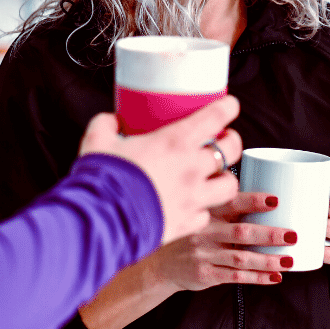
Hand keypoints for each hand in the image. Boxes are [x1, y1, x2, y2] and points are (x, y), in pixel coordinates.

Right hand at [78, 96, 242, 244]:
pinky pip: (205, 216)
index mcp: (174, 142)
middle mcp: (191, 168)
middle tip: (225, 139)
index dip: (228, 107)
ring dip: (225, 179)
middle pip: (231, 150)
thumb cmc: (102, 177)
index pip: (215, 117)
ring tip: (217, 176)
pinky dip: (202, 210)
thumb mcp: (97, 141)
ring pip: (229, 186)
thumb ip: (106, 125)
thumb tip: (111, 120)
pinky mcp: (186, 224)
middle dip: (232, 142)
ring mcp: (192, 198)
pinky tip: (192, 206)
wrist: (101, 221)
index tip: (230, 104)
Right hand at [147, 192, 295, 292]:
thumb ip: (225, 204)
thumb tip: (266, 194)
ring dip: (268, 260)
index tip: (276, 200)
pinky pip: (235, 276)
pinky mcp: (205, 273)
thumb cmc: (191, 234)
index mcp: (207, 210)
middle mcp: (205, 230)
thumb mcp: (201, 212)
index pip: (232, 202)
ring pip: (241, 257)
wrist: (160, 263)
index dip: (254, 201)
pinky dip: (257, 277)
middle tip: (293, 235)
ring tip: (289, 260)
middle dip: (270, 234)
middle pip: (242, 232)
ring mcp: (204, 253)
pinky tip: (274, 276)